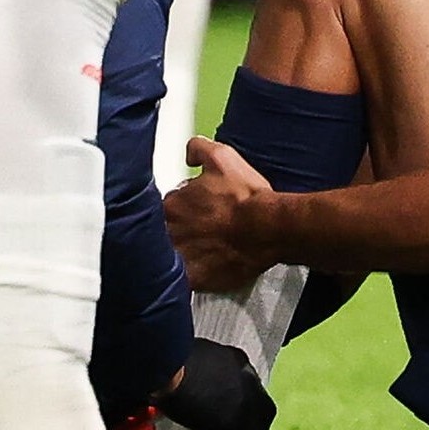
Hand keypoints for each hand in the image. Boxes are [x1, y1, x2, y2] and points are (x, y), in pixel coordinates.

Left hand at [163, 137, 274, 292]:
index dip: (176, 209)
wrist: (267, 229)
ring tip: (202, 249)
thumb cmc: (246, 197)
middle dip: (176, 230)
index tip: (190, 211)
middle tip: (199, 230)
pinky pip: (181, 280)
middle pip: (162, 232)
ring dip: (181, 251)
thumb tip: (188, 153)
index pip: (161, 208)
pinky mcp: (193, 279)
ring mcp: (179, 257)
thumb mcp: (223, 158)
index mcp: (171, 205)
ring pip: (169, 256)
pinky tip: (202, 268)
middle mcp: (168, 232)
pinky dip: (189, 274)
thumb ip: (198, 149)